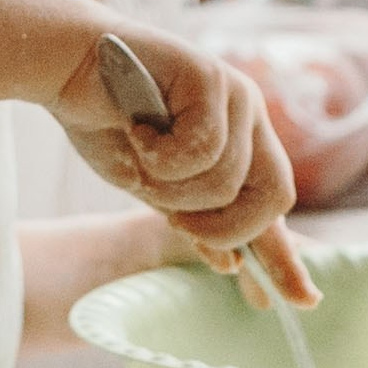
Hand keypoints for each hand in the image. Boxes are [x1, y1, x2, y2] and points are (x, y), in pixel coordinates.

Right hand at [46, 19, 316, 302]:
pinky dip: (159, 156)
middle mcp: (250, 119)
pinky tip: (136, 127)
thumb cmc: (106, 121)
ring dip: (170, 186)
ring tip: (140, 152)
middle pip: (272, 200)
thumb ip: (194, 219)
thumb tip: (230, 265)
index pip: (274, 209)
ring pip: (225, 182)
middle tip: (174, 219)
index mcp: (242, 145)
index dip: (285, 258)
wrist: (66, 65)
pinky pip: (201, 150)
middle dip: (221, 226)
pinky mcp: (212, 78)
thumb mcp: (155, 188)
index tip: (302, 301)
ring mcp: (237, 95)